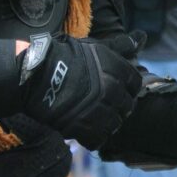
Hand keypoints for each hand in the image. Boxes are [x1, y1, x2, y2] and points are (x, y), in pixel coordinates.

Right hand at [20, 34, 142, 149]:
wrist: (34, 74)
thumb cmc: (66, 57)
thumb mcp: (95, 47)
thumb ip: (121, 46)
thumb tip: (142, 37)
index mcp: (115, 69)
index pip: (136, 83)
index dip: (128, 85)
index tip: (119, 87)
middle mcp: (111, 91)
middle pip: (127, 106)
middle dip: (119, 105)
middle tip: (106, 104)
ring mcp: (97, 110)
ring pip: (114, 124)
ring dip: (107, 122)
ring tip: (96, 117)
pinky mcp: (82, 127)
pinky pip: (97, 139)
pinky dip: (94, 136)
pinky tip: (87, 129)